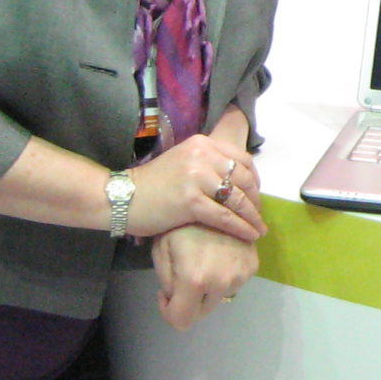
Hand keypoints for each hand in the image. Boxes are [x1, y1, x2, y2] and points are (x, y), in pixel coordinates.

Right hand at [128, 134, 264, 242]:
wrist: (122, 198)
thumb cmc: (153, 184)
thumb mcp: (184, 161)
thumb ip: (209, 164)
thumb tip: (238, 179)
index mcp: (203, 144)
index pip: (242, 159)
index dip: (255, 179)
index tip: (256, 196)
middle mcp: (202, 155)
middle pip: (243, 179)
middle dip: (255, 200)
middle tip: (258, 216)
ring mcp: (197, 177)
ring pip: (236, 199)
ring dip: (252, 217)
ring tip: (258, 229)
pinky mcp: (191, 200)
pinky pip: (224, 216)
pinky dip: (240, 228)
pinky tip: (249, 236)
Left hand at [152, 224, 258, 330]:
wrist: (213, 197)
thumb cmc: (179, 223)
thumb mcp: (161, 251)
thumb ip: (166, 282)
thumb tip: (175, 297)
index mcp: (195, 280)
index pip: (181, 320)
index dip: (169, 311)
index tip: (166, 294)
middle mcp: (222, 282)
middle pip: (202, 311)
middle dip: (189, 300)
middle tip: (182, 275)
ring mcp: (241, 274)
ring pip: (219, 296)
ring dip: (208, 288)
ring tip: (201, 260)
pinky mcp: (253, 265)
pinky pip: (234, 282)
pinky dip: (224, 275)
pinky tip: (217, 254)